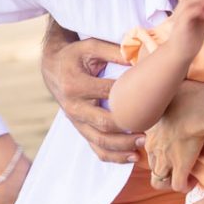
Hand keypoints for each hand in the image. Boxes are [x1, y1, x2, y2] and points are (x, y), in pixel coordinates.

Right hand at [42, 27, 144, 163]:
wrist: (53, 68)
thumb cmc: (76, 55)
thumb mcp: (91, 46)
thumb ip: (113, 51)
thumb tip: (138, 59)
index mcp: (75, 84)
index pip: (107, 93)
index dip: (128, 96)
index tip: (150, 97)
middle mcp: (73, 106)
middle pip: (102, 123)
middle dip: (126, 129)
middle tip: (148, 130)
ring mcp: (75, 120)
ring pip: (98, 140)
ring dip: (122, 146)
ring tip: (142, 145)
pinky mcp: (79, 128)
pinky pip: (95, 147)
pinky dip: (113, 156)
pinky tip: (131, 157)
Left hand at [145, 81, 203, 191]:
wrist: (194, 107)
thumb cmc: (185, 92)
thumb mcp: (169, 86)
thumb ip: (167, 85)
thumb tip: (172, 72)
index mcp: (149, 127)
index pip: (147, 142)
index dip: (157, 146)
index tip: (170, 145)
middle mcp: (154, 145)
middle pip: (151, 163)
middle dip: (161, 167)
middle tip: (176, 165)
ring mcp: (165, 158)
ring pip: (158, 179)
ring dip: (169, 180)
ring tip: (183, 177)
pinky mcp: (180, 167)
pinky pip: (177, 185)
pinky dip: (184, 186)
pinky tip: (193, 182)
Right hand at [168, 0, 203, 58]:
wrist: (179, 55)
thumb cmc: (189, 40)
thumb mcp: (201, 24)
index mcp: (183, 11)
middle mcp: (179, 13)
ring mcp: (179, 19)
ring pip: (187, 2)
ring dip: (201, 0)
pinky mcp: (181, 27)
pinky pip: (187, 14)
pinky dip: (198, 10)